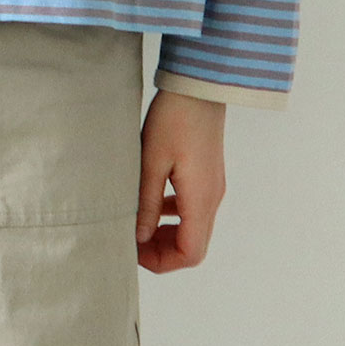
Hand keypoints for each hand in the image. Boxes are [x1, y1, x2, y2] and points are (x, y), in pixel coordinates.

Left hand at [136, 89, 225, 271]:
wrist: (199, 85)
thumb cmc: (174, 118)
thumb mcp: (152, 161)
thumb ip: (146, 203)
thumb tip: (139, 237)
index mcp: (201, 199)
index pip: (190, 253)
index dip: (161, 261)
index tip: (134, 249)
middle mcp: (212, 198)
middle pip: (193, 245)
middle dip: (162, 250)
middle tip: (132, 239)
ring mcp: (212, 186)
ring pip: (193, 227)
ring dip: (167, 233)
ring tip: (138, 223)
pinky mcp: (208, 174)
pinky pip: (193, 207)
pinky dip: (173, 214)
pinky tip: (152, 200)